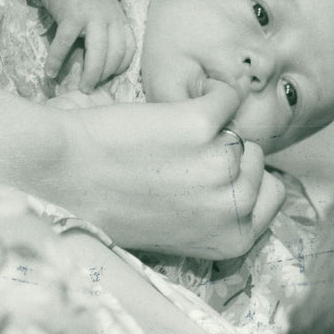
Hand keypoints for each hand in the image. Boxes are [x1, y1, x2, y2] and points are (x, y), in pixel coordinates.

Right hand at [39, 0, 134, 91]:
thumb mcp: (102, 12)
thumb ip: (106, 32)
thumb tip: (102, 63)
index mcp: (120, 18)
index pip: (129, 49)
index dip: (120, 67)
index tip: (107, 78)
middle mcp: (111, 17)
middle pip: (115, 54)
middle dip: (105, 75)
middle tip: (92, 88)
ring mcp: (92, 15)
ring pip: (98, 52)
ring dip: (90, 73)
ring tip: (82, 87)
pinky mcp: (72, 14)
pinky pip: (65, 43)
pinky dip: (57, 60)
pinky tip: (50, 72)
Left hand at [50, 79, 286, 258]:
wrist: (62, 173)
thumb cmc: (109, 205)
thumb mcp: (176, 232)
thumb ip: (215, 214)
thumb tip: (241, 180)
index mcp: (230, 239)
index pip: (271, 198)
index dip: (245, 182)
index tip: (216, 176)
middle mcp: (230, 206)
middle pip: (256, 162)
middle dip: (227, 154)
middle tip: (183, 157)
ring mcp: (219, 164)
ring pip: (239, 130)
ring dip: (215, 127)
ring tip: (173, 135)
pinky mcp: (200, 124)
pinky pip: (226, 96)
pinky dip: (208, 93)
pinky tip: (178, 106)